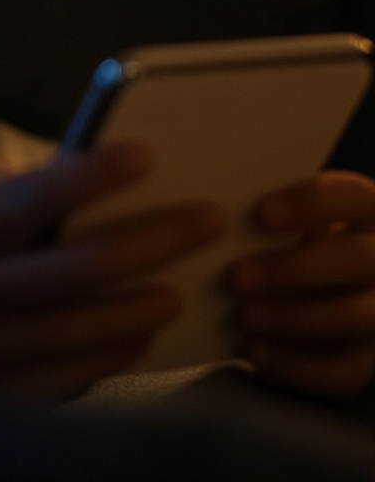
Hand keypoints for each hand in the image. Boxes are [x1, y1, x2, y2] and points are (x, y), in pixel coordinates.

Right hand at [0, 143, 225, 402]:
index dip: (97, 173)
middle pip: (81, 265)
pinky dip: (113, 353)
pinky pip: (68, 377)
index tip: (148, 156)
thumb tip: (72, 174)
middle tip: (204, 219)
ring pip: (85, 328)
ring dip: (145, 303)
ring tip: (180, 283)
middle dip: (156, 237)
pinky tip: (139, 331)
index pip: (34, 195)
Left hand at [230, 170, 374, 396]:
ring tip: (241, 316)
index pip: (352, 197)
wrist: (296, 288)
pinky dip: (296, 364)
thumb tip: (209, 207)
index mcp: (364, 210)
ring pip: (354, 317)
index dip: (310, 204)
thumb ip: (257, 208)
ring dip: (293, 317)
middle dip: (294, 269)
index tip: (259, 213)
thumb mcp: (276, 215)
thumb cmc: (273, 235)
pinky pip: (343, 371)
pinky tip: (253, 351)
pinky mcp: (364, 360)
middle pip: (356, 259)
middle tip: (235, 276)